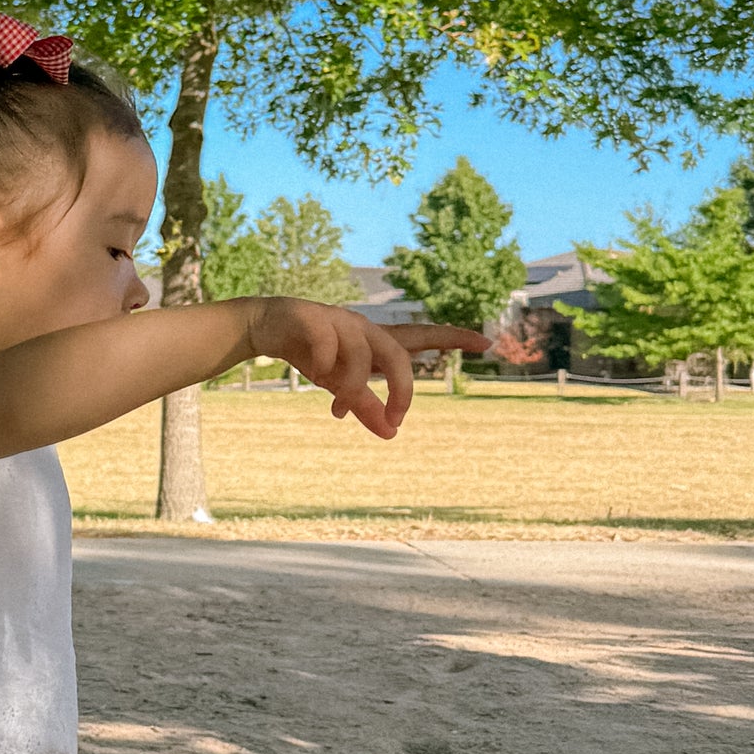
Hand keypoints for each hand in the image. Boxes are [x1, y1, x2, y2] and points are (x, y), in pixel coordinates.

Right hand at [249, 300, 492, 439]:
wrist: (267, 325)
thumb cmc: (312, 353)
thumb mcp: (340, 385)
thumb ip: (365, 407)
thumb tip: (392, 434)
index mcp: (376, 341)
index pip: (421, 337)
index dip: (453, 339)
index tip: (486, 343)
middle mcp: (363, 328)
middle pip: (397, 354)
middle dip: (401, 389)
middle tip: (397, 419)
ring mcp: (338, 321)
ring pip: (360, 355)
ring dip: (353, 386)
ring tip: (337, 408)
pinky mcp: (312, 318)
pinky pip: (326, 344)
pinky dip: (324, 364)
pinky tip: (315, 375)